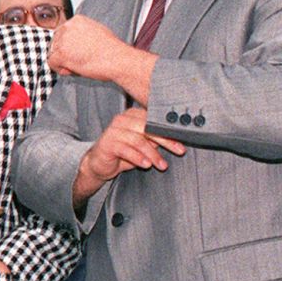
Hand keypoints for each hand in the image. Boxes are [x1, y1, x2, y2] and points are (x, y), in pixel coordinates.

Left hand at [46, 16, 156, 103]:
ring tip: (79, 65)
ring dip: (63, 62)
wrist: (118, 59)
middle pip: (55, 43)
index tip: (78, 53)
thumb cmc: (111, 50)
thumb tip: (72, 43)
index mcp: (77, 20)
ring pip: (53, 53)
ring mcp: (63, 40)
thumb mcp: (97, 32)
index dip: (68, 45)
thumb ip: (82, 34)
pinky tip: (72, 70)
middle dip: (64, 54)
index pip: (62, 33)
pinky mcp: (61, 53)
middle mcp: (68, 27)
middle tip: (79, 61)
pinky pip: (51, 62)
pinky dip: (59, 69)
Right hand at [71, 107, 185, 205]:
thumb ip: (155, 138)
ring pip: (139, 140)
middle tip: (179, 151)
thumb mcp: (142, 144)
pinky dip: (138, 158)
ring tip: (161, 165)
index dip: (170, 130)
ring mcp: (113, 131)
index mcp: (132, 115)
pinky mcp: (107, 144)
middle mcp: (122, 120)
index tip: (183, 141)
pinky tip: (146, 165)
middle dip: (166, 141)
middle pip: (148, 128)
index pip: (154, 120)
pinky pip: (126, 150)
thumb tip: (177, 137)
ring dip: (153, 154)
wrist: (98, 164)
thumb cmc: (122, 153)